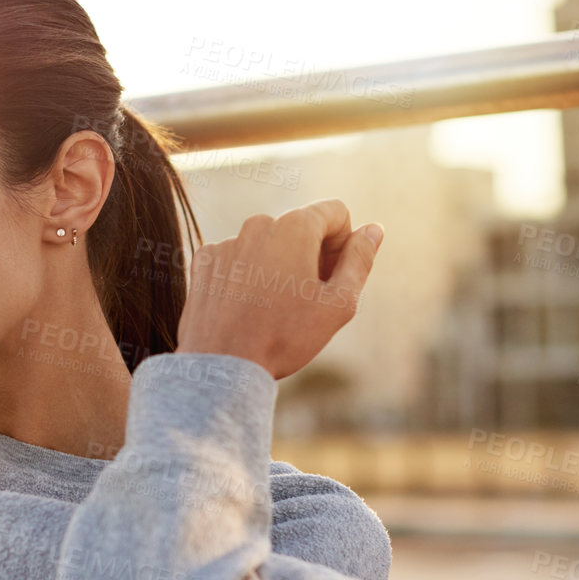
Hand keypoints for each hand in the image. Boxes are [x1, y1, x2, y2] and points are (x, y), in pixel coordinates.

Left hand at [174, 199, 383, 379]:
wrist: (224, 366)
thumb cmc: (285, 337)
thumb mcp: (339, 304)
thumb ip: (360, 260)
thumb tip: (373, 230)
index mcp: (295, 227)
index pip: (335, 212)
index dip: (343, 243)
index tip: (333, 276)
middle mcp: (258, 224)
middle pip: (299, 227)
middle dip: (311, 254)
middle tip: (308, 299)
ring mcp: (227, 241)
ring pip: (266, 244)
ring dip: (278, 266)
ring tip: (274, 308)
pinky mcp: (205, 261)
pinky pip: (236, 258)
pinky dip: (246, 275)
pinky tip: (247, 307)